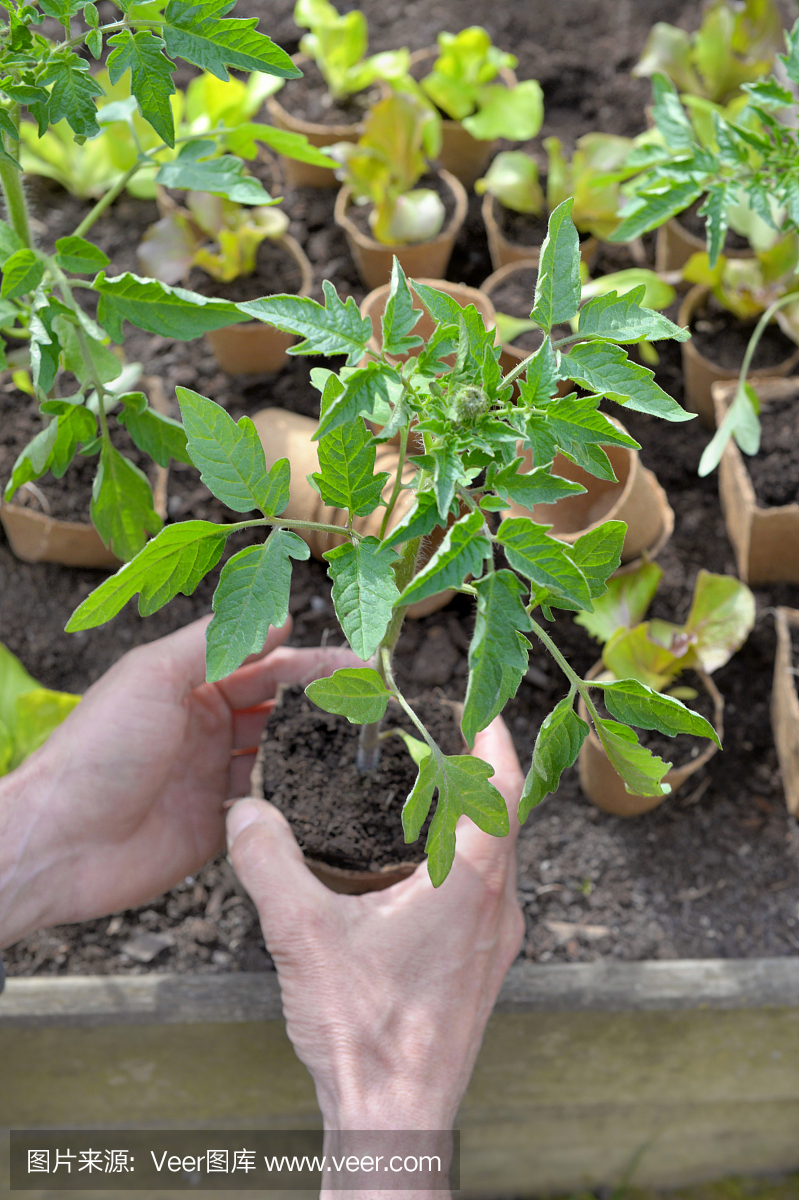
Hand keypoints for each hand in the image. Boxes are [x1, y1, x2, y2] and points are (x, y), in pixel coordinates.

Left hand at [0, 616, 358, 946]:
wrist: (60, 842)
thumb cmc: (100, 750)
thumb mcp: (155, 675)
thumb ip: (215, 644)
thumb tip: (279, 617)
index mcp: (190, 685)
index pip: (264, 664)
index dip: (311, 661)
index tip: (360, 661)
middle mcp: (206, 727)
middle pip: (279, 707)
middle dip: (324, 701)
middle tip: (375, 701)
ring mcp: (213, 777)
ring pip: (279, 755)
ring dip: (314, 749)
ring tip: (364, 744)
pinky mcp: (219, 825)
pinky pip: (267, 806)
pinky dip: (294, 797)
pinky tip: (328, 793)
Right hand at [227, 717, 524, 1132]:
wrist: (396, 1122)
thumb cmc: (365, 1035)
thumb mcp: (303, 936)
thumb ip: (269, 863)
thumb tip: (244, 811)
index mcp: (469, 884)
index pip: (503, 786)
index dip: (494, 736)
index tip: (477, 703)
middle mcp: (496, 907)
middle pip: (504, 816)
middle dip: (476, 770)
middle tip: (438, 739)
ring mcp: (495, 942)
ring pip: (497, 857)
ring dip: (470, 817)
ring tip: (425, 793)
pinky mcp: (481, 969)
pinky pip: (484, 891)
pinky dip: (461, 860)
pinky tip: (413, 870)